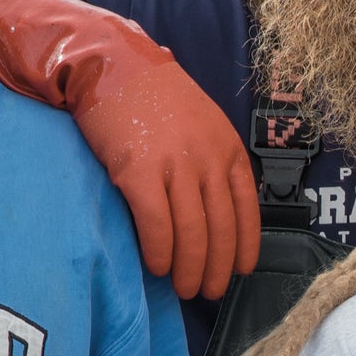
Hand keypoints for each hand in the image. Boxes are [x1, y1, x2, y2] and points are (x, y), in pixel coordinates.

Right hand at [0, 0, 260, 298]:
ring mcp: (174, 165)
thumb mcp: (197, 120)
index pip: (246, 207)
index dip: (245, 244)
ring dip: (188, 269)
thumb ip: (208, 157)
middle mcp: (206, 157)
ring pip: (192, 234)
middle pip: (220, 227)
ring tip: (181, 287)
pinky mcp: (139, 172)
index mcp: (225, 146)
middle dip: (216, 267)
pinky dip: (159, 253)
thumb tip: (211, 204)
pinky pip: (157, 226)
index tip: (242, 269)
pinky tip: (155, 266)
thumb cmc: (149, 94)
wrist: (109, 64)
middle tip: (208, 291)